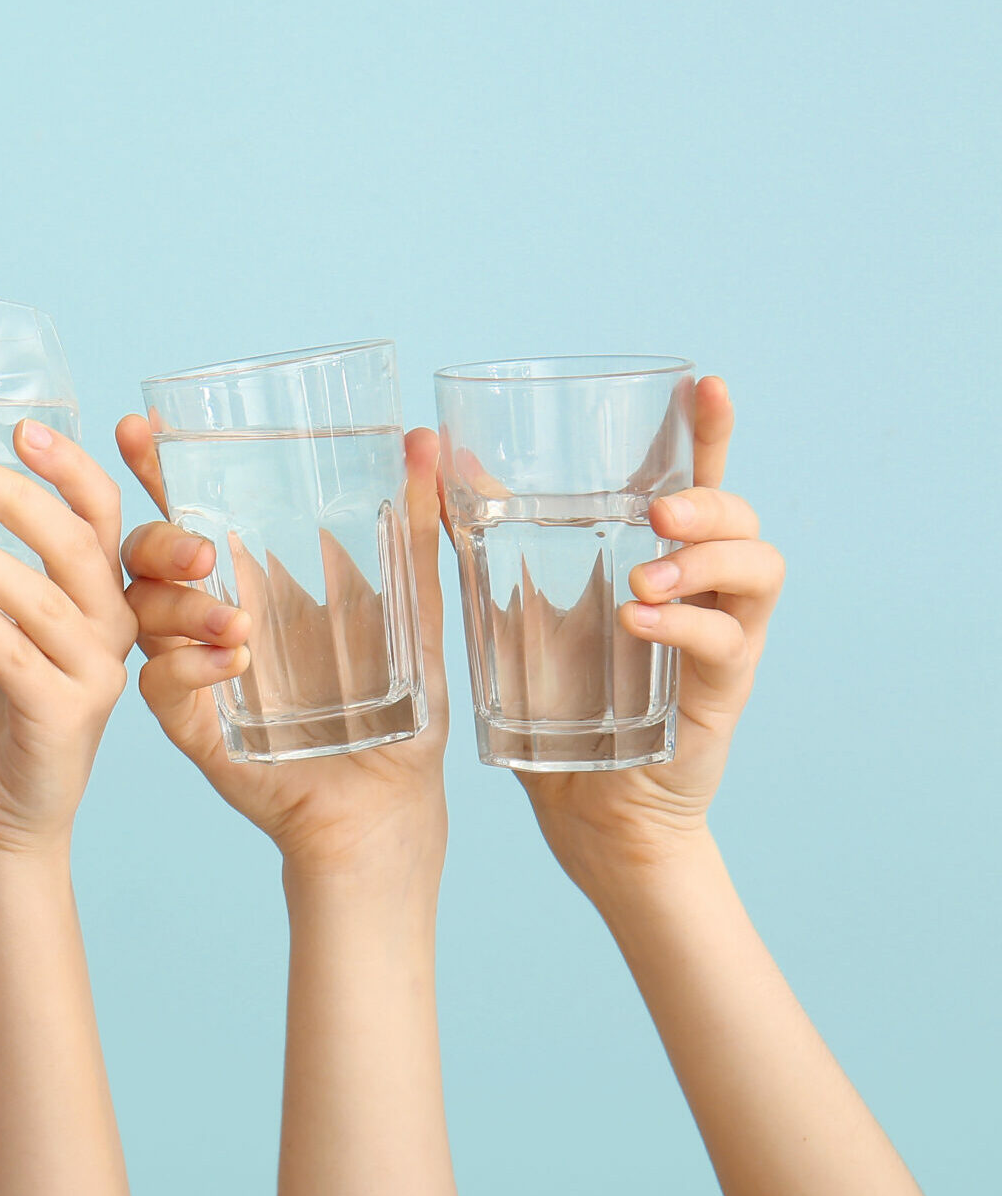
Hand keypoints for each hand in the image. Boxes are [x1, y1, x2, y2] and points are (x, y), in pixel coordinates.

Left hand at [0, 421, 135, 853]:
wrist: (4, 811)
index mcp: (97, 596)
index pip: (99, 515)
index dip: (71, 466)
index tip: (22, 426)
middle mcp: (110, 629)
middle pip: (77, 544)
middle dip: (17, 497)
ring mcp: (95, 675)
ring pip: (46, 598)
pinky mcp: (65, 716)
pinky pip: (21, 657)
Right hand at [113, 417, 451, 881]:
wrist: (389, 806)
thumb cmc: (399, 712)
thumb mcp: (413, 613)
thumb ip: (416, 531)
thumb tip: (427, 438)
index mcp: (247, 581)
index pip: (186, 509)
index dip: (156, 467)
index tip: (138, 428)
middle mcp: (205, 620)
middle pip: (142, 558)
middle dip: (159, 540)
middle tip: (201, 547)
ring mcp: (192, 673)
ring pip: (143, 618)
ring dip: (180, 605)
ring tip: (238, 618)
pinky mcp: (194, 727)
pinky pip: (159, 687)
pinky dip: (188, 666)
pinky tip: (232, 660)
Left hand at [497, 379, 781, 892]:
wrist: (591, 812)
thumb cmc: (557, 708)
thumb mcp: (513, 612)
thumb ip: (486, 540)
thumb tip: (439, 459)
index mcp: (662, 559)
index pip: (697, 478)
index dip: (710, 429)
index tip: (706, 384)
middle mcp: (707, 590)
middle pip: (741, 514)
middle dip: (708, 498)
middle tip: (656, 510)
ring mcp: (725, 638)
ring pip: (758, 568)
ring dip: (702, 560)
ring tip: (642, 576)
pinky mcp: (724, 692)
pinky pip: (728, 643)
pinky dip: (686, 626)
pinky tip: (640, 624)